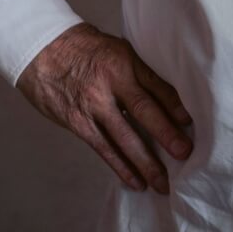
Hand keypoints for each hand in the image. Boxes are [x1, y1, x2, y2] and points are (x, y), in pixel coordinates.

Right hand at [16, 22, 193, 194]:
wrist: (42, 50)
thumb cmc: (86, 48)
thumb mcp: (118, 49)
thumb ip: (140, 71)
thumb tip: (171, 97)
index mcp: (124, 62)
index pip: (155, 85)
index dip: (175, 104)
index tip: (190, 121)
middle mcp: (110, 84)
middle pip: (143, 111)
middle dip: (166, 135)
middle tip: (185, 154)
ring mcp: (92, 106)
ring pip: (123, 138)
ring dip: (145, 163)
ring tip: (163, 183)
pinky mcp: (78, 123)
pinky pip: (103, 149)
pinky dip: (121, 167)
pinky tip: (136, 181)